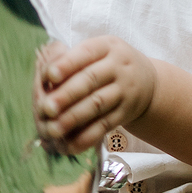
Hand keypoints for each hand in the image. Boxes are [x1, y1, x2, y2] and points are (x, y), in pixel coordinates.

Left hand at [34, 36, 156, 154]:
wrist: (148, 83)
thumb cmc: (108, 65)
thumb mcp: (98, 52)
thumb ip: (71, 60)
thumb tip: (43, 77)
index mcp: (107, 46)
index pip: (86, 53)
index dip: (67, 64)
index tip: (48, 76)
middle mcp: (118, 67)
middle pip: (90, 80)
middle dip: (66, 95)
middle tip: (45, 108)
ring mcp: (124, 91)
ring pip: (97, 104)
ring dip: (73, 118)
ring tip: (53, 129)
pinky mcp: (125, 113)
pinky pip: (105, 126)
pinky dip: (86, 137)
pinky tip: (69, 145)